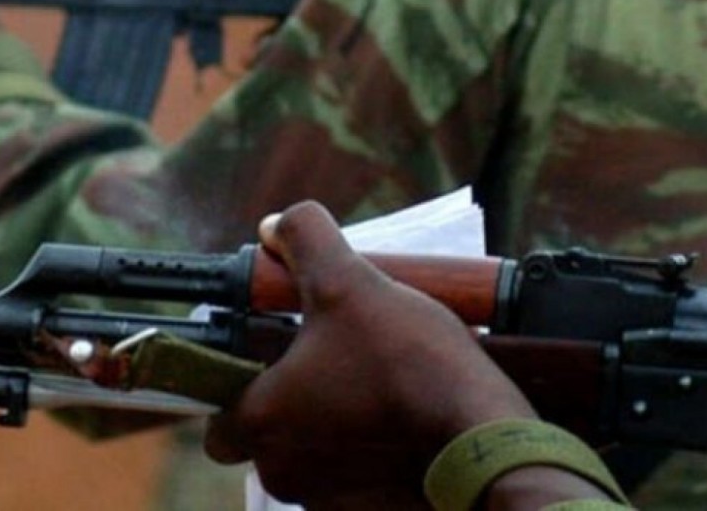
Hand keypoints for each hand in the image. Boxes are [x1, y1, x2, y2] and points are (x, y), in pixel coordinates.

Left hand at [204, 201, 535, 508]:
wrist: (486, 442)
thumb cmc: (406, 363)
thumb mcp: (350, 280)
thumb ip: (304, 240)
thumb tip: (277, 224)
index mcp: (262, 424)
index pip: (220, 419)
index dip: (241, 385)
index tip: (274, 358)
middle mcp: (285, 474)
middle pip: (271, 437)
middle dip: (299, 401)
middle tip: (338, 360)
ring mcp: (329, 502)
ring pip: (316, 459)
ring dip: (337, 427)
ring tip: (379, 384)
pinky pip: (357, 483)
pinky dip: (373, 456)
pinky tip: (404, 421)